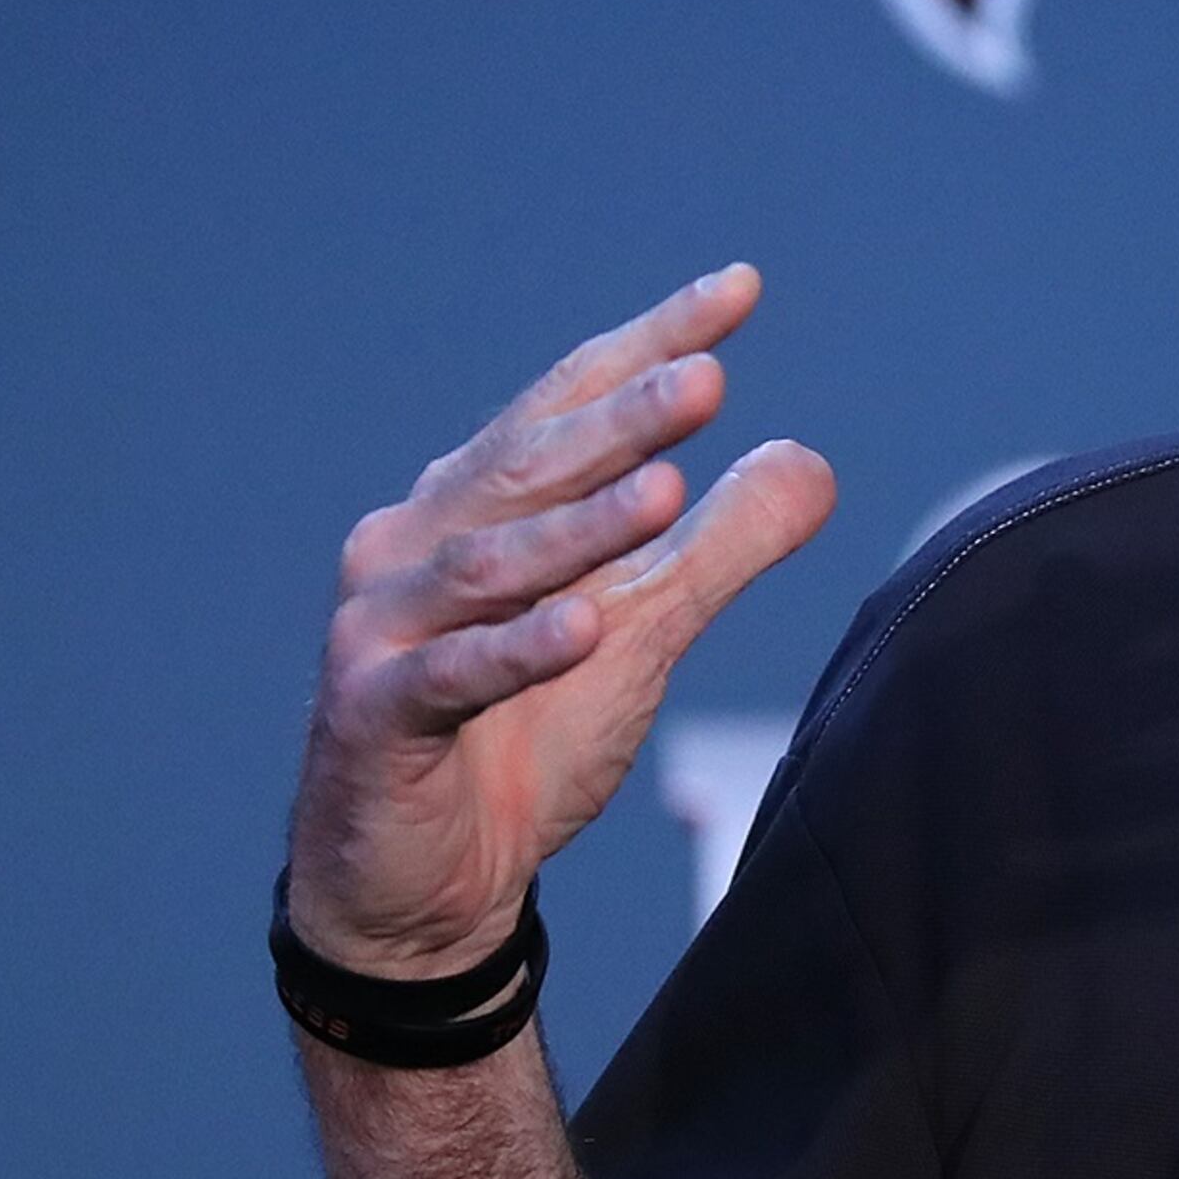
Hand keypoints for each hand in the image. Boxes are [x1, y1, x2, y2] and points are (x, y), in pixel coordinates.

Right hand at [287, 268, 835, 979]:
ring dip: (581, 526)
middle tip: (710, 378)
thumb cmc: (525, 738)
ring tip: (668, 489)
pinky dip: (516, 648)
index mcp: (477, 507)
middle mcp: (416, 547)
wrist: (427, 887)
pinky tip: (585, 626)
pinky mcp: (370, 718)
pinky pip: (450, 675)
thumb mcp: (643, 632)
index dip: (649, 345)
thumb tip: (808, 459)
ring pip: (490, 562)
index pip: (568, 406)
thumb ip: (717, 549)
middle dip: (622, 420)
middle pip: (529, 467)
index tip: (738, 290)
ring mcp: (382, 630)